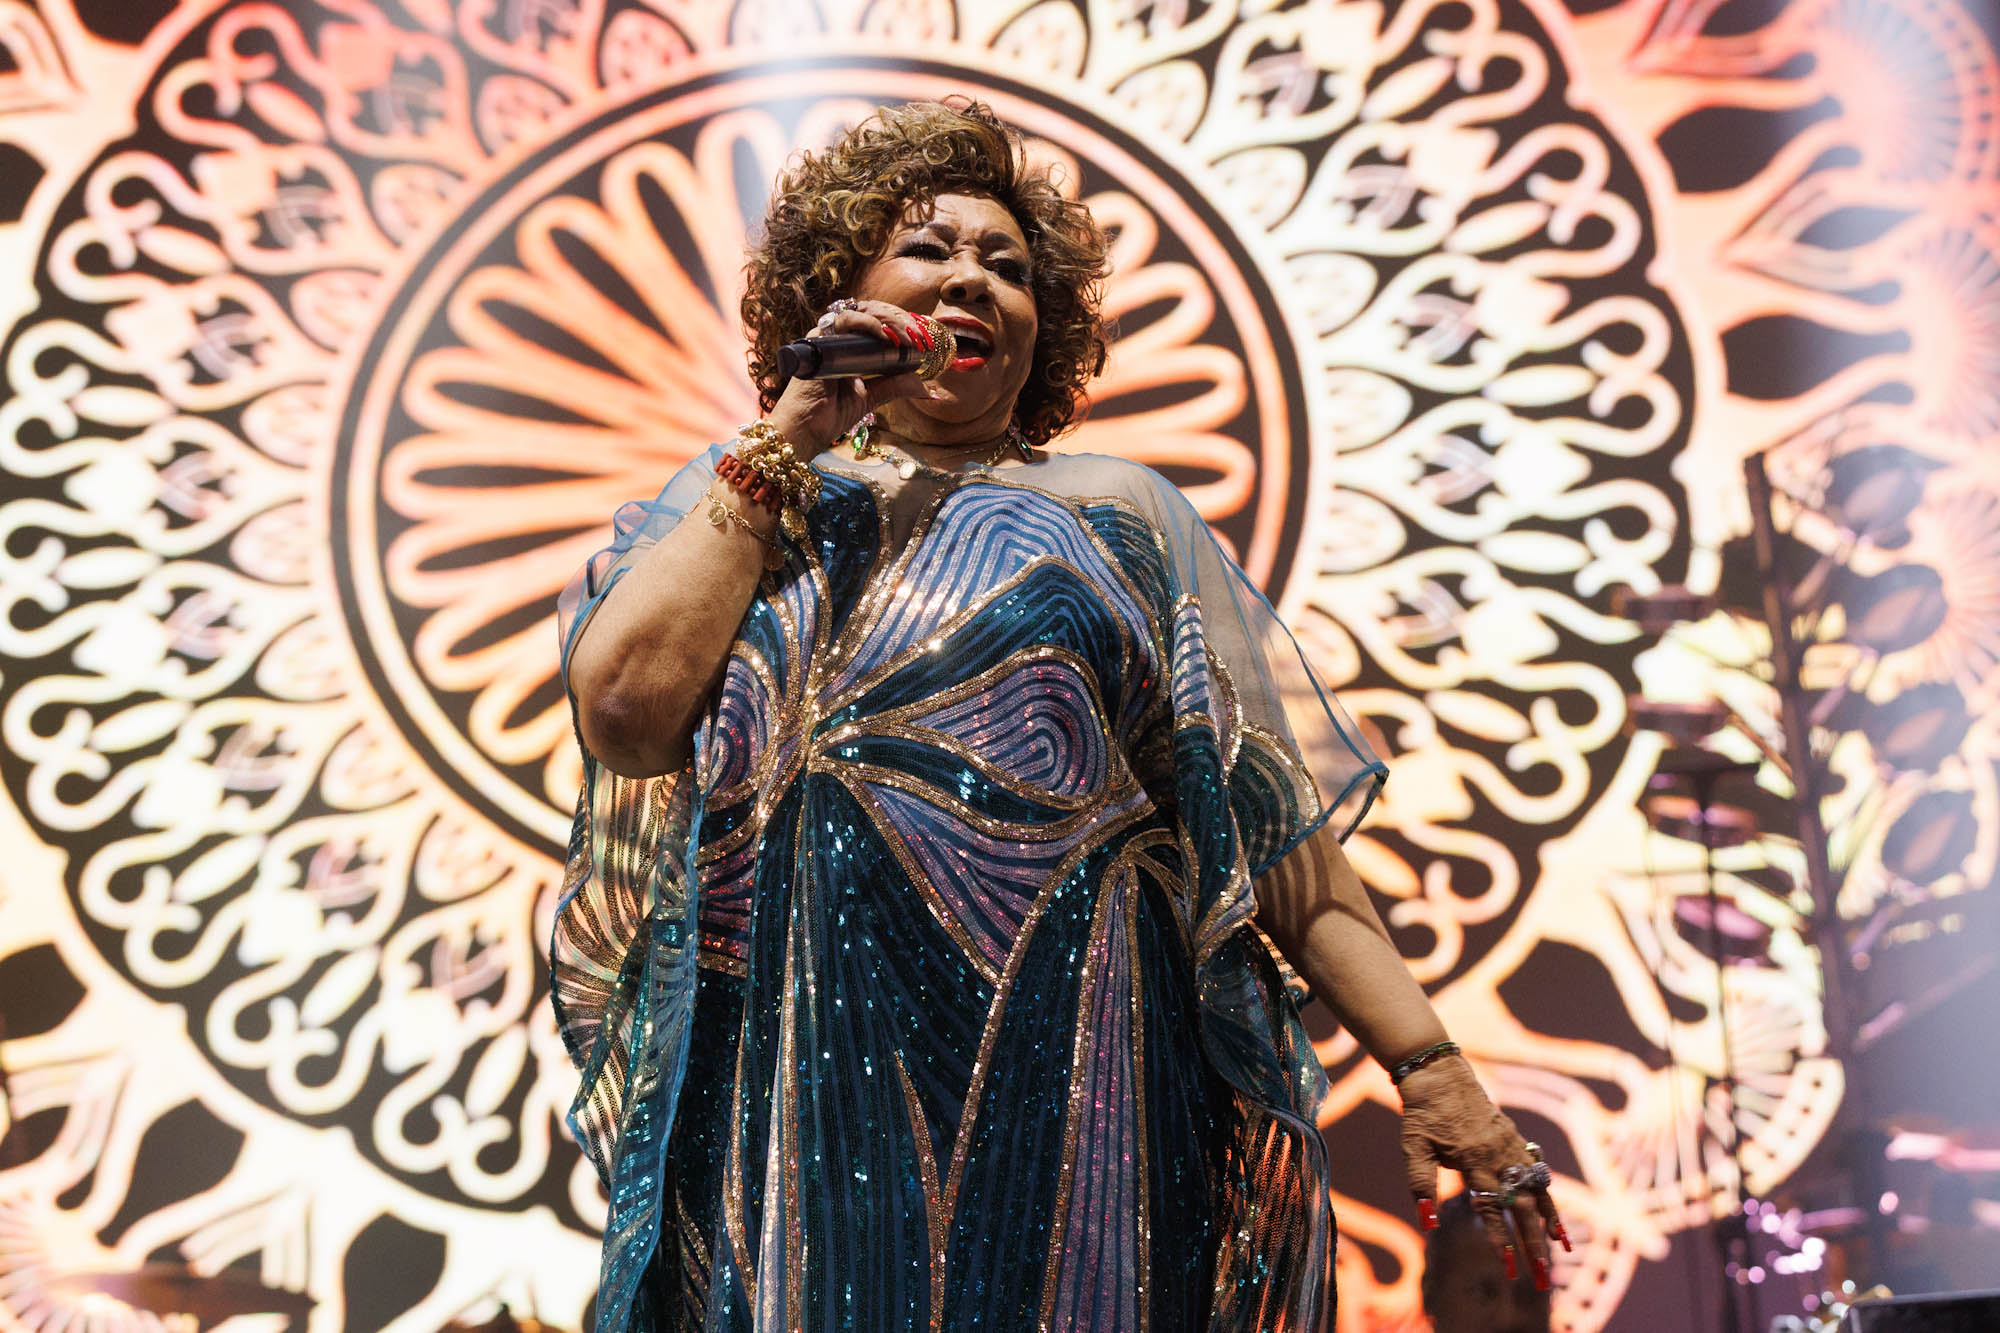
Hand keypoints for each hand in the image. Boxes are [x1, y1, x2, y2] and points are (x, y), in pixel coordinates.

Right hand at [768, 299, 936, 448]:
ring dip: (888, 320)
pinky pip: (843, 320)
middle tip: (918, 338)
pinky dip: (866, 323)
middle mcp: (837, 337)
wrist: (806, 431)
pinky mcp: (818, 340)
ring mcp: (827, 337)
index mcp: (848, 347)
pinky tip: (884, 336)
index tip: (921, 341)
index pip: (877, 321)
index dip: (900, 324)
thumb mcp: (871, 398)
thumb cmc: (830, 414)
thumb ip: (894, 387)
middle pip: (872, 312)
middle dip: (899, 320)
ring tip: (906, 338)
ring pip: (861, 310)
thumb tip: (927, 389)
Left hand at [1398, 1053, 1566, 1290]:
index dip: (1501, 1242)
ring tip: (1563, 1247)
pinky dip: (1547, 1194)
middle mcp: (1499, 1156)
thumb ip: (1421, 1185)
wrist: (1439, 1073)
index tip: (1511, 1271)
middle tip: (1543, 1276)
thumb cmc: (1422, 1113)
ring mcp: (1511, 1146)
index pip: (1491, 1210)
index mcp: (1473, 1160)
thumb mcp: (1413, 1148)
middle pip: (1521, 1207)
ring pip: (1537, 1190)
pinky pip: (1536, 1171)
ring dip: (1549, 1221)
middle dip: (1533, 1244)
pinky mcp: (1515, 1139)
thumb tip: (1427, 1223)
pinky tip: (1552, 1213)